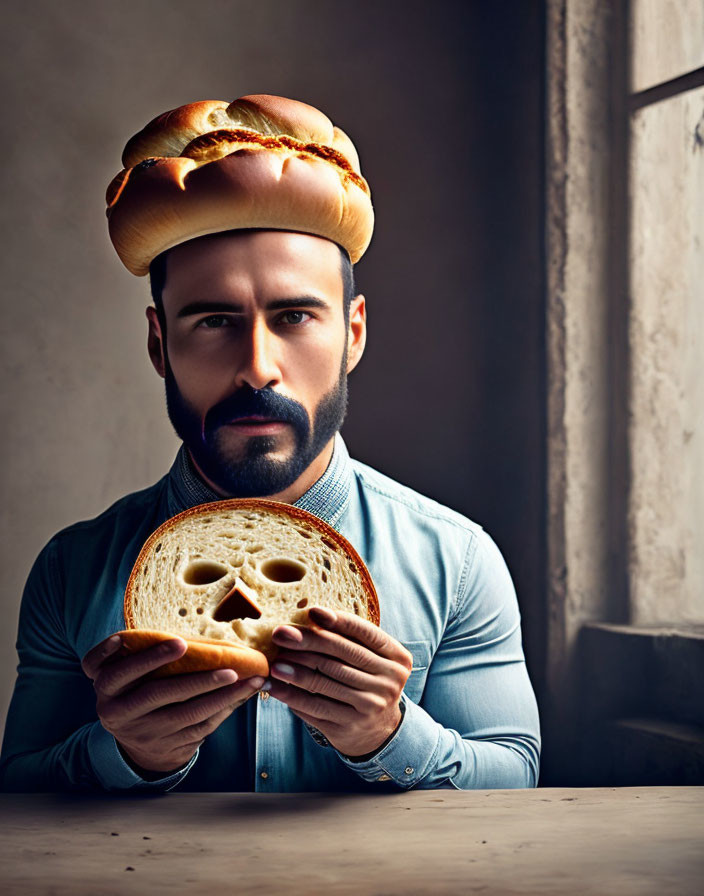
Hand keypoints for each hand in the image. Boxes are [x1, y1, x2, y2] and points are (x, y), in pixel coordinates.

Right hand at [81, 634, 264, 774]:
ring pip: (187, 714)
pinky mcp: (169, 747)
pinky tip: (243, 694)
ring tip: (248, 679)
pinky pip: (201, 727)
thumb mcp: (124, 677)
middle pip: (157, 694)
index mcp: (108, 691)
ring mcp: (146, 734)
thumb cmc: (136, 693)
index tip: (180, 642)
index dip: (147, 658)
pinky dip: (225, 709)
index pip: (120, 673)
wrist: (138, 748)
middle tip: (226, 664)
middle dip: (194, 679)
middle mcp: (120, 714)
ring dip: (222, 695)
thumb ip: (135, 657)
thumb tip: (183, 636)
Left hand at [266, 607, 412, 757]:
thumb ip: (350, 640)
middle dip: (307, 641)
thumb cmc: (367, 681)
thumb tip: (308, 617)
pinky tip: (275, 686)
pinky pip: (315, 707)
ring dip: (295, 670)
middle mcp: (389, 680)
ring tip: (274, 662)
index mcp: (396, 657)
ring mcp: (371, 705)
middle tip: (280, 634)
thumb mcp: (372, 659)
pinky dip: (292, 695)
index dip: (338, 621)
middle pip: (342, 655)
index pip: (365, 633)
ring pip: (326, 681)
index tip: (312, 611)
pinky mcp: (351, 725)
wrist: (380, 730)